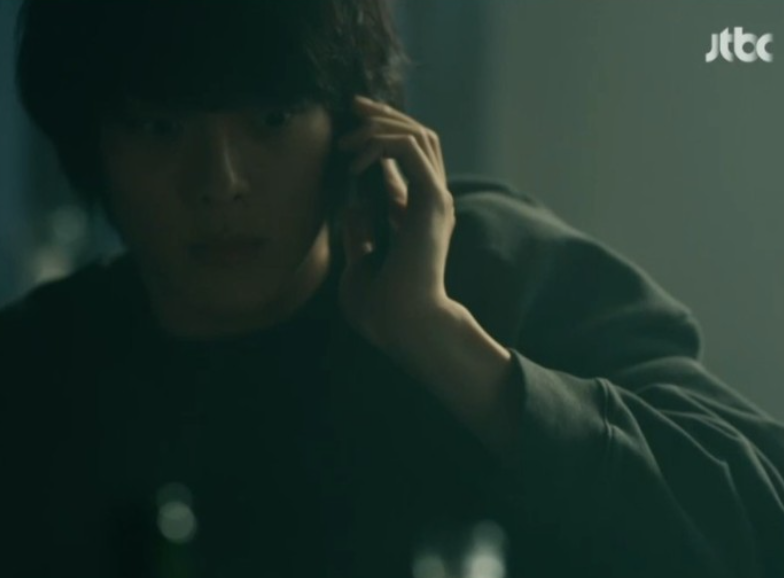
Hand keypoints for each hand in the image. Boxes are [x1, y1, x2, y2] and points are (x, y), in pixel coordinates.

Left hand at [334, 95, 457, 351]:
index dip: (381, 135)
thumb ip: (359, 235)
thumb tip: (352, 206)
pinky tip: (354, 161)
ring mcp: (435, 199)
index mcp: (418, 215)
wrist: (404, 327)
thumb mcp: (360, 266)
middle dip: (384, 116)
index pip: (410, 159)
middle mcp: (432, 201)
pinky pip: (410, 149)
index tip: (349, 127)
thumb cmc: (383, 310)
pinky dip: (381, 144)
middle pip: (419, 137)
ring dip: (381, 125)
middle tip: (352, 108)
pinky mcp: (430, 201)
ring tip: (349, 136)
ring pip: (419, 135)